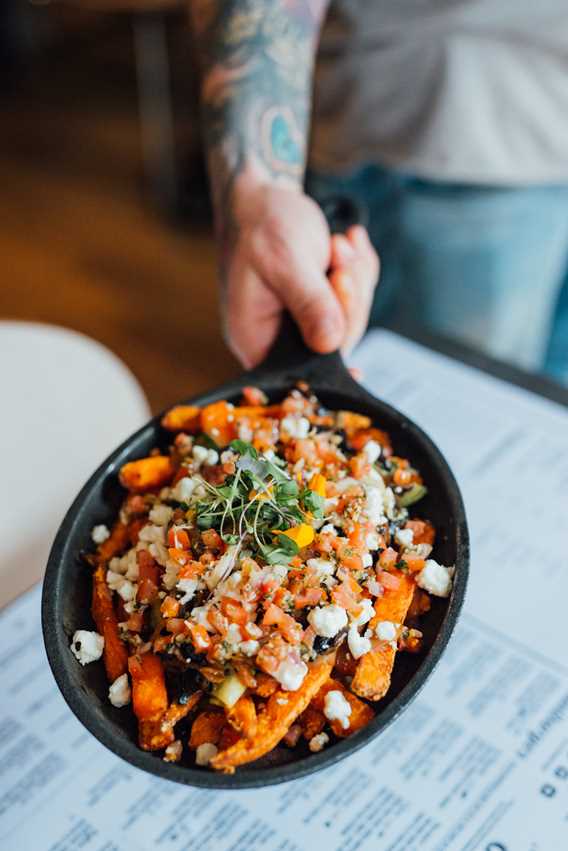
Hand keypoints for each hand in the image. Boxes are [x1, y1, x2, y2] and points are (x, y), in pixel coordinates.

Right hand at [222, 182, 378, 367]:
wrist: (263, 196)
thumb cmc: (261, 224)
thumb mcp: (285, 260)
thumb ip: (309, 302)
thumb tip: (330, 342)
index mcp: (255, 339)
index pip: (302, 368)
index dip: (332, 357)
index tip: (353, 343)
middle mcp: (277, 339)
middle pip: (334, 344)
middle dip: (348, 298)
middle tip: (340, 256)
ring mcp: (300, 324)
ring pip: (349, 320)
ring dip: (355, 278)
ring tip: (340, 242)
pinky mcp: (319, 307)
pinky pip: (354, 301)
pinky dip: (358, 271)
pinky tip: (349, 242)